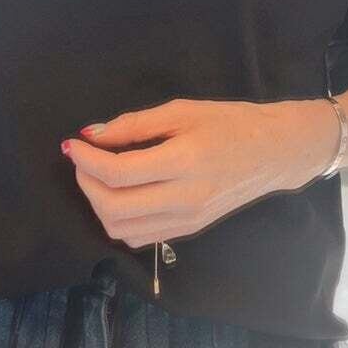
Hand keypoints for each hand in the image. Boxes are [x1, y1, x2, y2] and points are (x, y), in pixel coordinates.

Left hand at [61, 97, 338, 248]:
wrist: (275, 152)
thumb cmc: (230, 122)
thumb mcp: (182, 111)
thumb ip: (134, 125)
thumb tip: (92, 135)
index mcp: (184, 162)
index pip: (118, 173)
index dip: (86, 160)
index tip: (72, 144)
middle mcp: (184, 199)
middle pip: (113, 210)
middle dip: (86, 184)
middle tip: (82, 160)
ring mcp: (186, 222)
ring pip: (122, 231)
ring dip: (98, 204)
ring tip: (98, 175)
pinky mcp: (188, 231)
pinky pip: (139, 237)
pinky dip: (118, 219)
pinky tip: (119, 193)